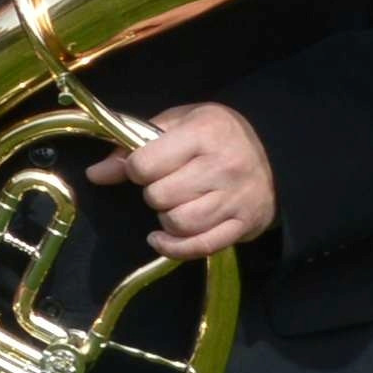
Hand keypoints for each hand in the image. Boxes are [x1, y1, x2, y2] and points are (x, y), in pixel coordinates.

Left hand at [92, 102, 278, 264]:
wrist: (277, 154)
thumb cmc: (216, 136)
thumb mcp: (176, 124)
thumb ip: (133, 145)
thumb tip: (95, 174)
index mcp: (204, 132)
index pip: (144, 164)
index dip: (135, 169)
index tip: (143, 167)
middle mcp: (223, 166)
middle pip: (159, 196)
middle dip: (153, 193)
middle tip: (165, 185)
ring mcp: (235, 198)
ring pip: (177, 223)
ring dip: (166, 218)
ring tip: (174, 204)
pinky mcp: (243, 224)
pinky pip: (199, 247)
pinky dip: (174, 247)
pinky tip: (162, 238)